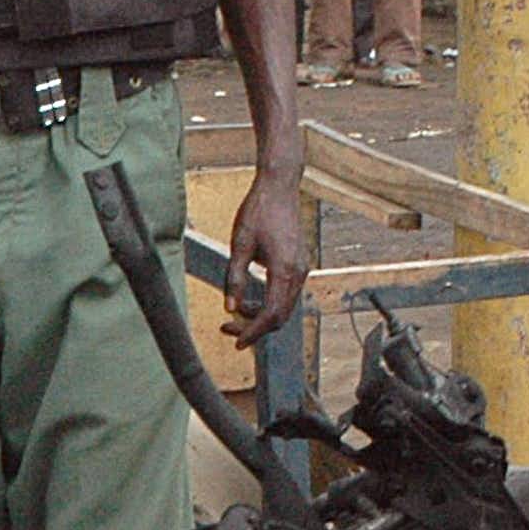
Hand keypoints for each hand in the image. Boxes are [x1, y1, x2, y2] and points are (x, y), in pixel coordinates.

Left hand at [224, 167, 303, 344]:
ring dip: (260, 316)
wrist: (279, 187)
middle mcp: (298, 273)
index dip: (254, 332)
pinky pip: (285, 294)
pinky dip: (268, 303)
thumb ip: (235, 279)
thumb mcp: (239, 245)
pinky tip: (249, 300)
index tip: (237, 342)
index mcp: (284, 269)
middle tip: (227, 329)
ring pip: (283, 307)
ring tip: (234, 314)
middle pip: (279, 316)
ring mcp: (301, 269)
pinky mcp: (298, 264)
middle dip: (255, 327)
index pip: (271, 314)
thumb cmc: (258, 211)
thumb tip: (229, 308)